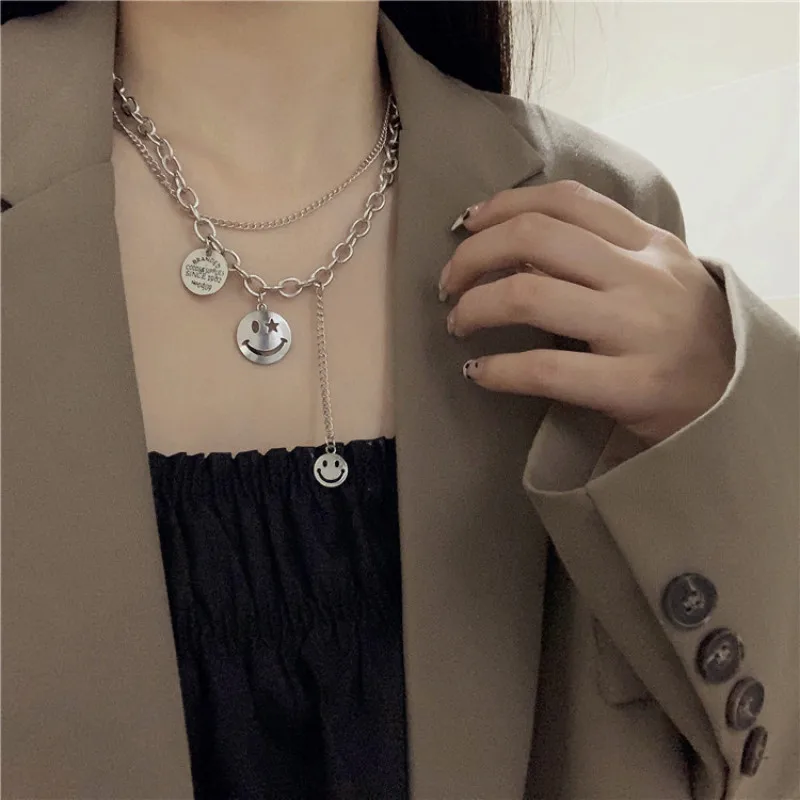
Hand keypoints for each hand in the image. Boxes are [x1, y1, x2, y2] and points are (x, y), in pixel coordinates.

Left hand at [441, 180, 735, 446]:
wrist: (738, 404)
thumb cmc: (686, 338)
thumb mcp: (659, 278)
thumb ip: (603, 255)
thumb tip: (517, 250)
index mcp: (651, 244)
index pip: (567, 200)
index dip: (504, 205)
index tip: (467, 226)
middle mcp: (644, 276)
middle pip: (536, 237)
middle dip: (473, 256)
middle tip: (449, 284)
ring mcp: (639, 329)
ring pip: (530, 294)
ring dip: (475, 307)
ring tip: (458, 325)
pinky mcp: (632, 385)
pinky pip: (545, 368)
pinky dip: (497, 369)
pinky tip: (477, 373)